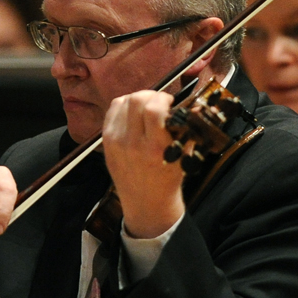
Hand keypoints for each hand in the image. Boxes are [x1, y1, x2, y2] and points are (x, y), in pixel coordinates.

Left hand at [103, 90, 183, 238]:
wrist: (145, 202)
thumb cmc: (167, 179)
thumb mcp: (182, 156)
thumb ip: (185, 130)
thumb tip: (191, 106)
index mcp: (154, 148)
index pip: (153, 109)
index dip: (163, 98)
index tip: (170, 102)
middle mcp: (131, 143)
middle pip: (136, 99)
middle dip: (151, 95)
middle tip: (159, 103)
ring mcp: (115, 141)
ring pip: (122, 101)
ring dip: (138, 99)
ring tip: (147, 108)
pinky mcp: (105, 141)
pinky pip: (113, 110)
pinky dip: (124, 106)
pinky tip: (134, 114)